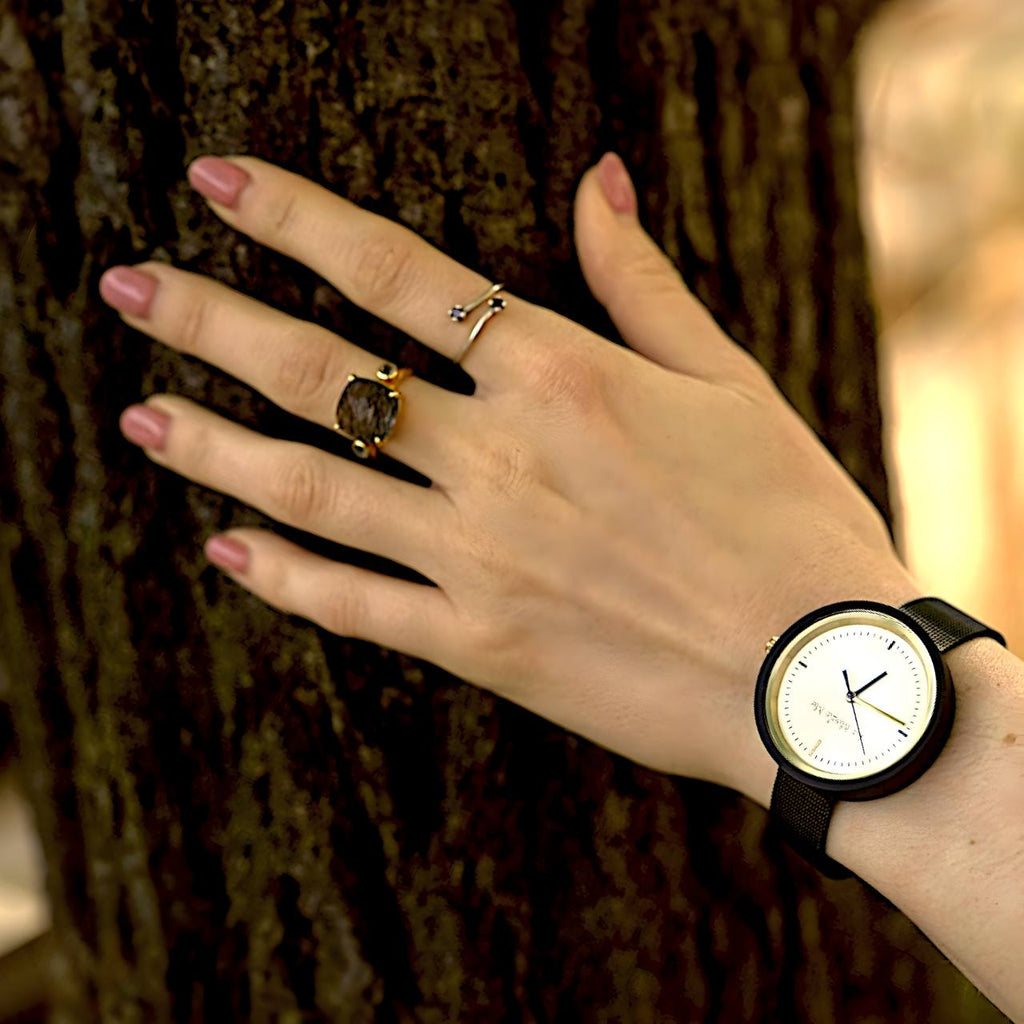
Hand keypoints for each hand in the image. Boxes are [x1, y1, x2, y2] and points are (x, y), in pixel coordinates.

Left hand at [101, 153, 920, 805]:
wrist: (820, 673)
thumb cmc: (789, 517)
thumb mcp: (729, 380)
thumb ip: (640, 282)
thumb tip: (597, 178)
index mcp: (564, 377)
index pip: (397, 273)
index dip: (296, 218)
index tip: (215, 181)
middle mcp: (503, 459)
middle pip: (324, 373)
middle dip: (211, 319)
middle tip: (127, 284)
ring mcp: (483, 558)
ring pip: (318, 488)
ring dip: (216, 447)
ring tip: (140, 416)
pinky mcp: (483, 643)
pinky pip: (357, 605)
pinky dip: (284, 575)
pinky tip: (224, 547)